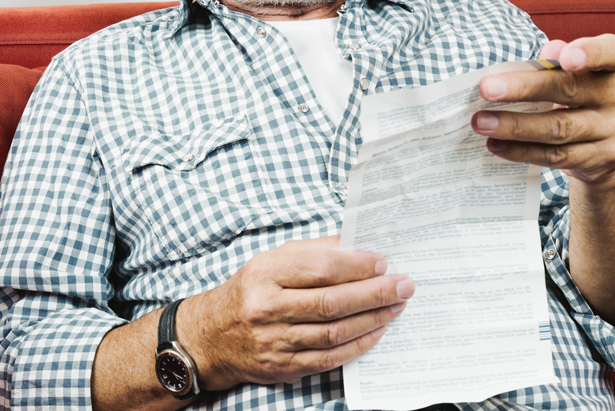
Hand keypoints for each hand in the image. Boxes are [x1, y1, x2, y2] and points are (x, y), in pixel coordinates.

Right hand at [181, 236, 413, 390]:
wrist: (210, 336)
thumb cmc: (247, 292)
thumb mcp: (269, 260)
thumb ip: (311, 251)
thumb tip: (355, 247)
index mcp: (264, 274)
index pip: (319, 268)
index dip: (356, 266)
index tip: (382, 262)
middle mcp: (266, 308)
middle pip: (332, 302)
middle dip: (375, 293)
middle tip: (403, 285)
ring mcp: (274, 341)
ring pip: (334, 332)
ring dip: (373, 319)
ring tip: (396, 306)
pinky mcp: (282, 367)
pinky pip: (329, 358)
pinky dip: (357, 345)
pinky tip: (376, 332)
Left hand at [472, 34, 614, 187]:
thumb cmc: (588, 96)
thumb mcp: (582, 75)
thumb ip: (560, 64)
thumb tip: (548, 52)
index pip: (609, 53)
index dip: (589, 53)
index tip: (565, 57)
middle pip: (569, 90)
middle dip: (524, 89)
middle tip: (487, 89)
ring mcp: (612, 130)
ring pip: (558, 128)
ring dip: (514, 126)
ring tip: (481, 122)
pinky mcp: (599, 158)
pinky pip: (555, 156)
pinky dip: (521, 151)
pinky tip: (495, 144)